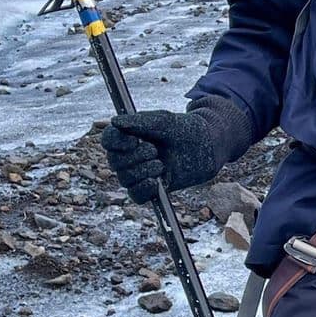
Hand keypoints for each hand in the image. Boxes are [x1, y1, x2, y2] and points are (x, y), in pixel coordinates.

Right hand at [98, 95, 251, 196]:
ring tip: (161, 164)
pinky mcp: (151, 188)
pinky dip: (144, 190)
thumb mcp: (163, 120)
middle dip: (135, 157)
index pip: (108, 140)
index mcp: (128, 136)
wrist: (206, 146)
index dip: (116, 143)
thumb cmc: (183, 129)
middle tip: (154, 150)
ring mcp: (139, 173)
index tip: (133, 141)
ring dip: (142, 171)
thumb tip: (115, 122)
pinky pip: (136, 196)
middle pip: (115, 162)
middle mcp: (129, 155)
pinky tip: (156, 183)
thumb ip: (140, 121)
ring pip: (125, 179)